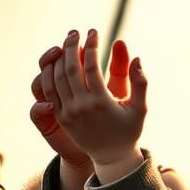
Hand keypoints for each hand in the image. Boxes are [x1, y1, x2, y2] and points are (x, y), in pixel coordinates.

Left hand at [40, 28, 146, 179]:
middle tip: (75, 32)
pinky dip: (50, 72)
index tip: (94, 32)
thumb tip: (137, 58)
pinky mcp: (61, 117)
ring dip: (59, 56)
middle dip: (71, 45)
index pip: (90, 65)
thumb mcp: (140, 108)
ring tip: (66, 43)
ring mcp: (68, 112)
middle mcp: (81, 107)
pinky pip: (49, 90)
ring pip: (56, 76)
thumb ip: (140, 83)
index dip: (91, 45)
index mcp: (101, 102)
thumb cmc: (129, 131)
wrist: (112, 157)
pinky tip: (56, 61)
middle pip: (69, 67)